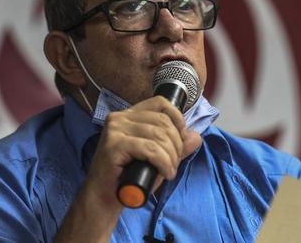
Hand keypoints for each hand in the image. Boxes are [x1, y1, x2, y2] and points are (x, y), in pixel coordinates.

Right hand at [54, 96, 201, 241]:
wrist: (105, 198)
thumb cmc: (130, 177)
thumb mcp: (158, 159)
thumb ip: (176, 146)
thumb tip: (195, 136)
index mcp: (128, 115)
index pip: (160, 103)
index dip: (177, 118)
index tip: (181, 138)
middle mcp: (119, 118)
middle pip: (163, 121)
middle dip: (176, 145)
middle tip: (174, 164)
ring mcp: (115, 130)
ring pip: (158, 136)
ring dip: (171, 157)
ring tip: (169, 171)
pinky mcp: (114, 145)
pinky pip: (150, 149)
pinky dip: (163, 162)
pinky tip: (165, 173)